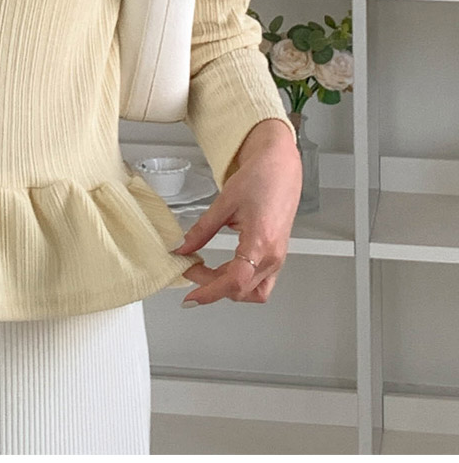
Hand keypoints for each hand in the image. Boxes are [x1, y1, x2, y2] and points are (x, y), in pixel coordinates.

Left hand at [170, 122, 301, 305]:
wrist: (281, 166)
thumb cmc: (260, 178)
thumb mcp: (224, 203)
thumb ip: (201, 230)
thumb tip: (182, 248)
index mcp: (261, 242)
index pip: (235, 282)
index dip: (209, 292)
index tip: (190, 296)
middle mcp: (273, 255)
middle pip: (240, 289)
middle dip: (212, 286)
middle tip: (191, 268)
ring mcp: (278, 257)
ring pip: (253, 292)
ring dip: (228, 288)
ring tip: (207, 272)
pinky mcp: (278, 255)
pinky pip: (261, 282)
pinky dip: (241, 282)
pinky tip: (225, 270)